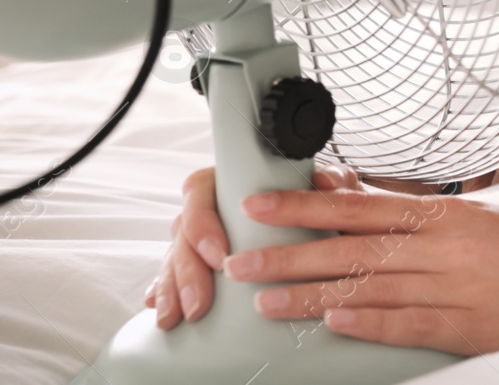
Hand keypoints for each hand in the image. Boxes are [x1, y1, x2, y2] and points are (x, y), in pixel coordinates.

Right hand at [144, 164, 364, 328]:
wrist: (329, 229)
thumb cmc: (322, 205)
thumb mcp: (330, 191)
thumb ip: (332, 181)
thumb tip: (327, 182)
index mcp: (230, 181)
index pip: (201, 190)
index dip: (203, 222)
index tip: (220, 254)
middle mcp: (210, 208)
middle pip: (183, 232)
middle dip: (187, 271)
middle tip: (200, 302)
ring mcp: (199, 238)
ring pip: (174, 259)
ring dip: (174, 290)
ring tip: (179, 317)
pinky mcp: (197, 266)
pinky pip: (171, 280)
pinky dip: (167, 298)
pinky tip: (166, 316)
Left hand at [226, 184, 498, 352]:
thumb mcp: (483, 221)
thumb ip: (426, 224)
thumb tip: (362, 214)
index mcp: (450, 215)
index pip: (363, 205)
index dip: (307, 204)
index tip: (261, 204)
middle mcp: (450, 246)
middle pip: (355, 248)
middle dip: (291, 253)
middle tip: (239, 258)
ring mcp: (460, 287)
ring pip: (371, 288)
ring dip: (311, 295)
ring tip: (264, 301)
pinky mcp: (472, 327)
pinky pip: (410, 324)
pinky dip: (369, 323)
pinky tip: (332, 323)